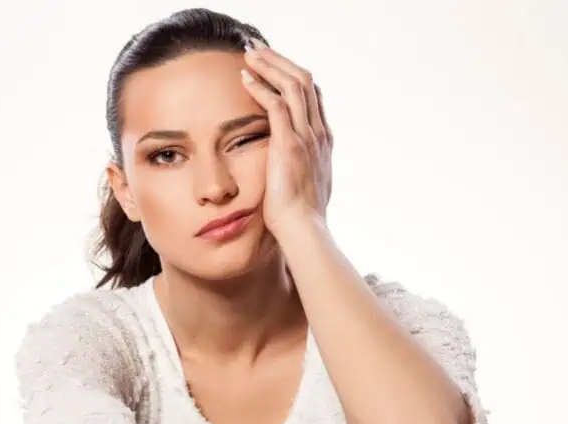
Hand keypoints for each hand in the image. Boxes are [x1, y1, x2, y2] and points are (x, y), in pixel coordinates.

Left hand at [240, 39, 332, 238]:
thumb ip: (299, 169)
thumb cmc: (297, 217)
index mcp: (322, 141)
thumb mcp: (303, 186)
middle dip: (280, 61)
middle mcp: (318, 133)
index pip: (312, 96)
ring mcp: (305, 137)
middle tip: (258, 49)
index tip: (274, 66)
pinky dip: (261, 86)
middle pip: (304, 81)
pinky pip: (276, 104)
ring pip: (292, 85)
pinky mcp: (288, 144)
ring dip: (270, 65)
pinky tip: (245, 78)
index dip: (293, 76)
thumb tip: (289, 169)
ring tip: (249, 53)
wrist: (303, 230)